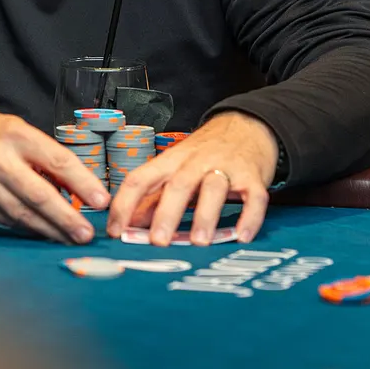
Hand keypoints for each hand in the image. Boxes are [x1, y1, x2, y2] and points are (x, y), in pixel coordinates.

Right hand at [0, 110, 108, 243]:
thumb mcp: (22, 132)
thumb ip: (49, 158)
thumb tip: (82, 189)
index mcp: (16, 135)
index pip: (56, 161)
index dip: (82, 183)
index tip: (101, 201)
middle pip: (39, 195)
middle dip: (66, 218)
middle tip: (86, 234)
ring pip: (22, 214)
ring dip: (50, 230)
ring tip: (70, 239)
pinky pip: (5, 220)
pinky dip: (27, 228)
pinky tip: (44, 233)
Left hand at [108, 112, 277, 245]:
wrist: (246, 127)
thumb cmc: (204, 155)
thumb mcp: (174, 169)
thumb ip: (153, 198)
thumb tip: (129, 225)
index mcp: (170, 161)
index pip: (140, 179)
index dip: (124, 204)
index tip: (115, 232)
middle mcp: (195, 162)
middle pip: (178, 185)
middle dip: (166, 214)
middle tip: (159, 241)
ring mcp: (225, 168)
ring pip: (214, 188)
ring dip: (205, 216)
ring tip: (199, 242)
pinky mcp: (252, 177)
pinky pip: (253, 198)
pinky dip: (249, 217)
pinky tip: (242, 237)